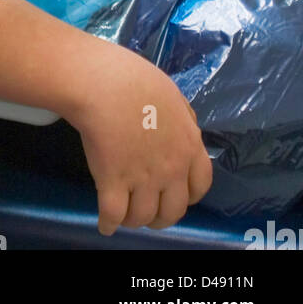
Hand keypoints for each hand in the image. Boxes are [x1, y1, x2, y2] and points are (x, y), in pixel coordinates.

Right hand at [67, 39, 212, 234]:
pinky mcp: (112, 183)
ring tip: (125, 216)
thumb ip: (183, 117)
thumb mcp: (171, 93)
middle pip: (173, 211)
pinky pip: (112, 215)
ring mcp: (142, 179)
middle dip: (161, 216)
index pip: (200, 186)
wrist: (102, 84)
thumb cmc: (134, 78)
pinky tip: (105, 225)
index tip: (176, 195)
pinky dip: (108, 224)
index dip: (188, 196)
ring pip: (142, 217)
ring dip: (134, 221)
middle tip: (149, 212)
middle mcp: (171, 169)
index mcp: (188, 145)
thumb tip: (186, 130)